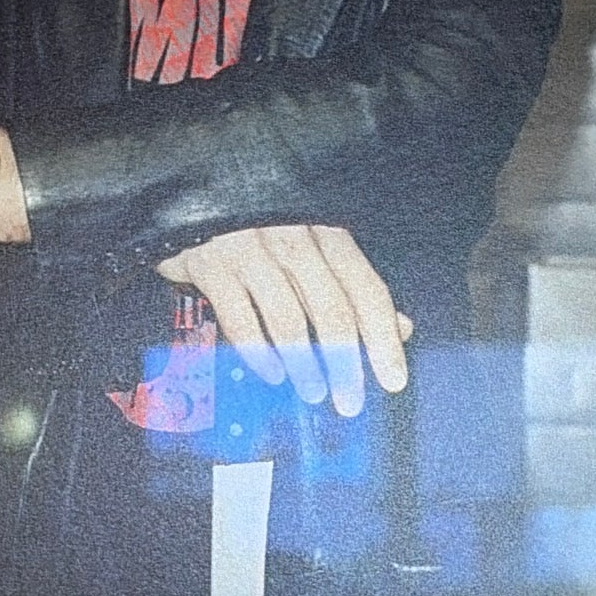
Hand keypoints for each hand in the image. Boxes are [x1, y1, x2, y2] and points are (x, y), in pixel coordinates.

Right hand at [154, 223, 413, 418]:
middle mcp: (295, 237)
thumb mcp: (314, 247)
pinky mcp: (211, 263)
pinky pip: (240, 318)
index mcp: (328, 232)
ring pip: (289, 317)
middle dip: (346, 364)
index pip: (367, 289)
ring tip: (313, 392)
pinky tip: (272, 374)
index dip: (383, 339)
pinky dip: (259, 353)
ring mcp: (251, 248)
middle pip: (332, 310)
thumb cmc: (263, 227)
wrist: (193, 192)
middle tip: (349, 403)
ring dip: (304, 364)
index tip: (393, 381)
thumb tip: (402, 329)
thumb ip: (353, 287)